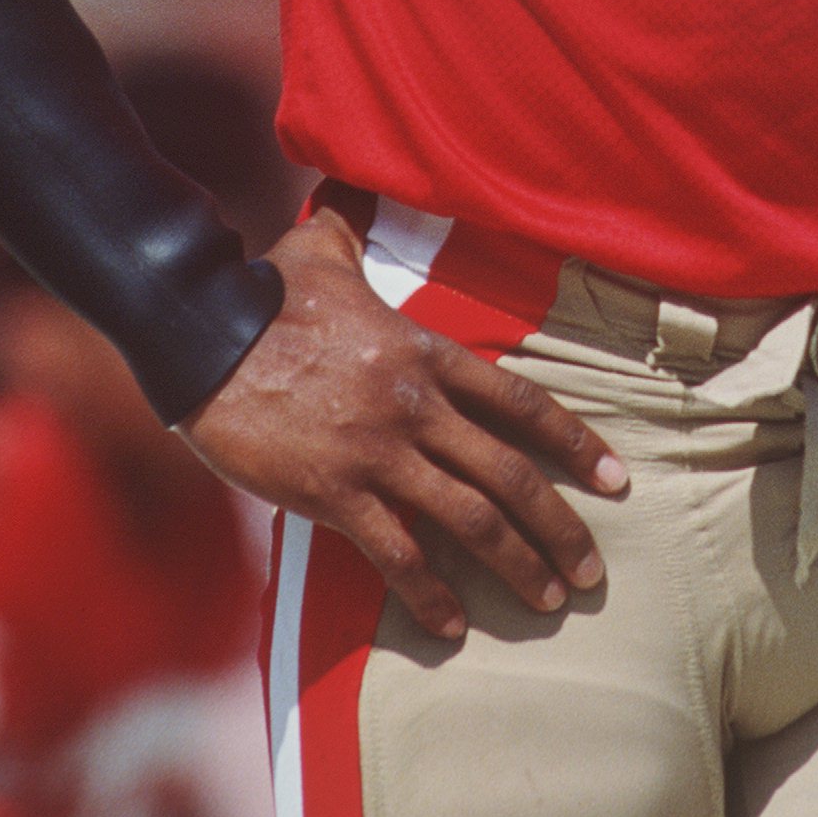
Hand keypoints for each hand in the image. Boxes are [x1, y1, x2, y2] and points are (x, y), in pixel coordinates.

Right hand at [178, 207, 626, 640]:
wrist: (201, 336)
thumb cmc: (263, 293)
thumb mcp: (321, 249)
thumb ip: (351, 227)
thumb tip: (351, 190)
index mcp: (426, 353)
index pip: (521, 402)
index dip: (575, 443)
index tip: (616, 480)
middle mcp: (417, 406)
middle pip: (510, 474)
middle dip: (560, 528)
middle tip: (592, 573)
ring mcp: (378, 453)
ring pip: (470, 520)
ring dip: (516, 565)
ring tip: (548, 600)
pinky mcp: (334, 493)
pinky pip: (397, 554)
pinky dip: (430, 595)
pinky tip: (453, 625)